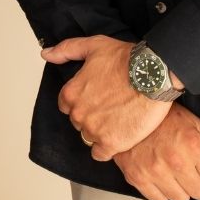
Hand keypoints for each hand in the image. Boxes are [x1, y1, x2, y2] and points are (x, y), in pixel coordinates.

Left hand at [43, 35, 169, 159]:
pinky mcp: (111, 143)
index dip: (82, 101)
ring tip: (118, 121)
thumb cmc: (126, 59)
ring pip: (89, 137)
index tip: (96, 98)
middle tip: (111, 108)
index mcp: (71, 93)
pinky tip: (118, 137)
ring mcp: (94, 130)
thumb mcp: (93, 45)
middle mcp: (78, 114)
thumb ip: (66, 49)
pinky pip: (100, 154)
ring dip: (100, 132)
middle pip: (79, 122)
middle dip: (92, 116)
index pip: (67, 105)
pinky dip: (107, 148)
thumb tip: (46, 54)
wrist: (153, 75)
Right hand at [111, 104, 199, 199]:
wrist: (127, 110)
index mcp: (193, 146)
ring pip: (181, 199)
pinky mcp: (137, 177)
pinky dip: (161, 190)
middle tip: (187, 165)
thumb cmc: (164, 117)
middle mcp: (174, 161)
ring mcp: (154, 171)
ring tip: (172, 170)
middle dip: (198, 181)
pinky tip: (159, 174)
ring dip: (180, 187)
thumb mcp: (196, 126)